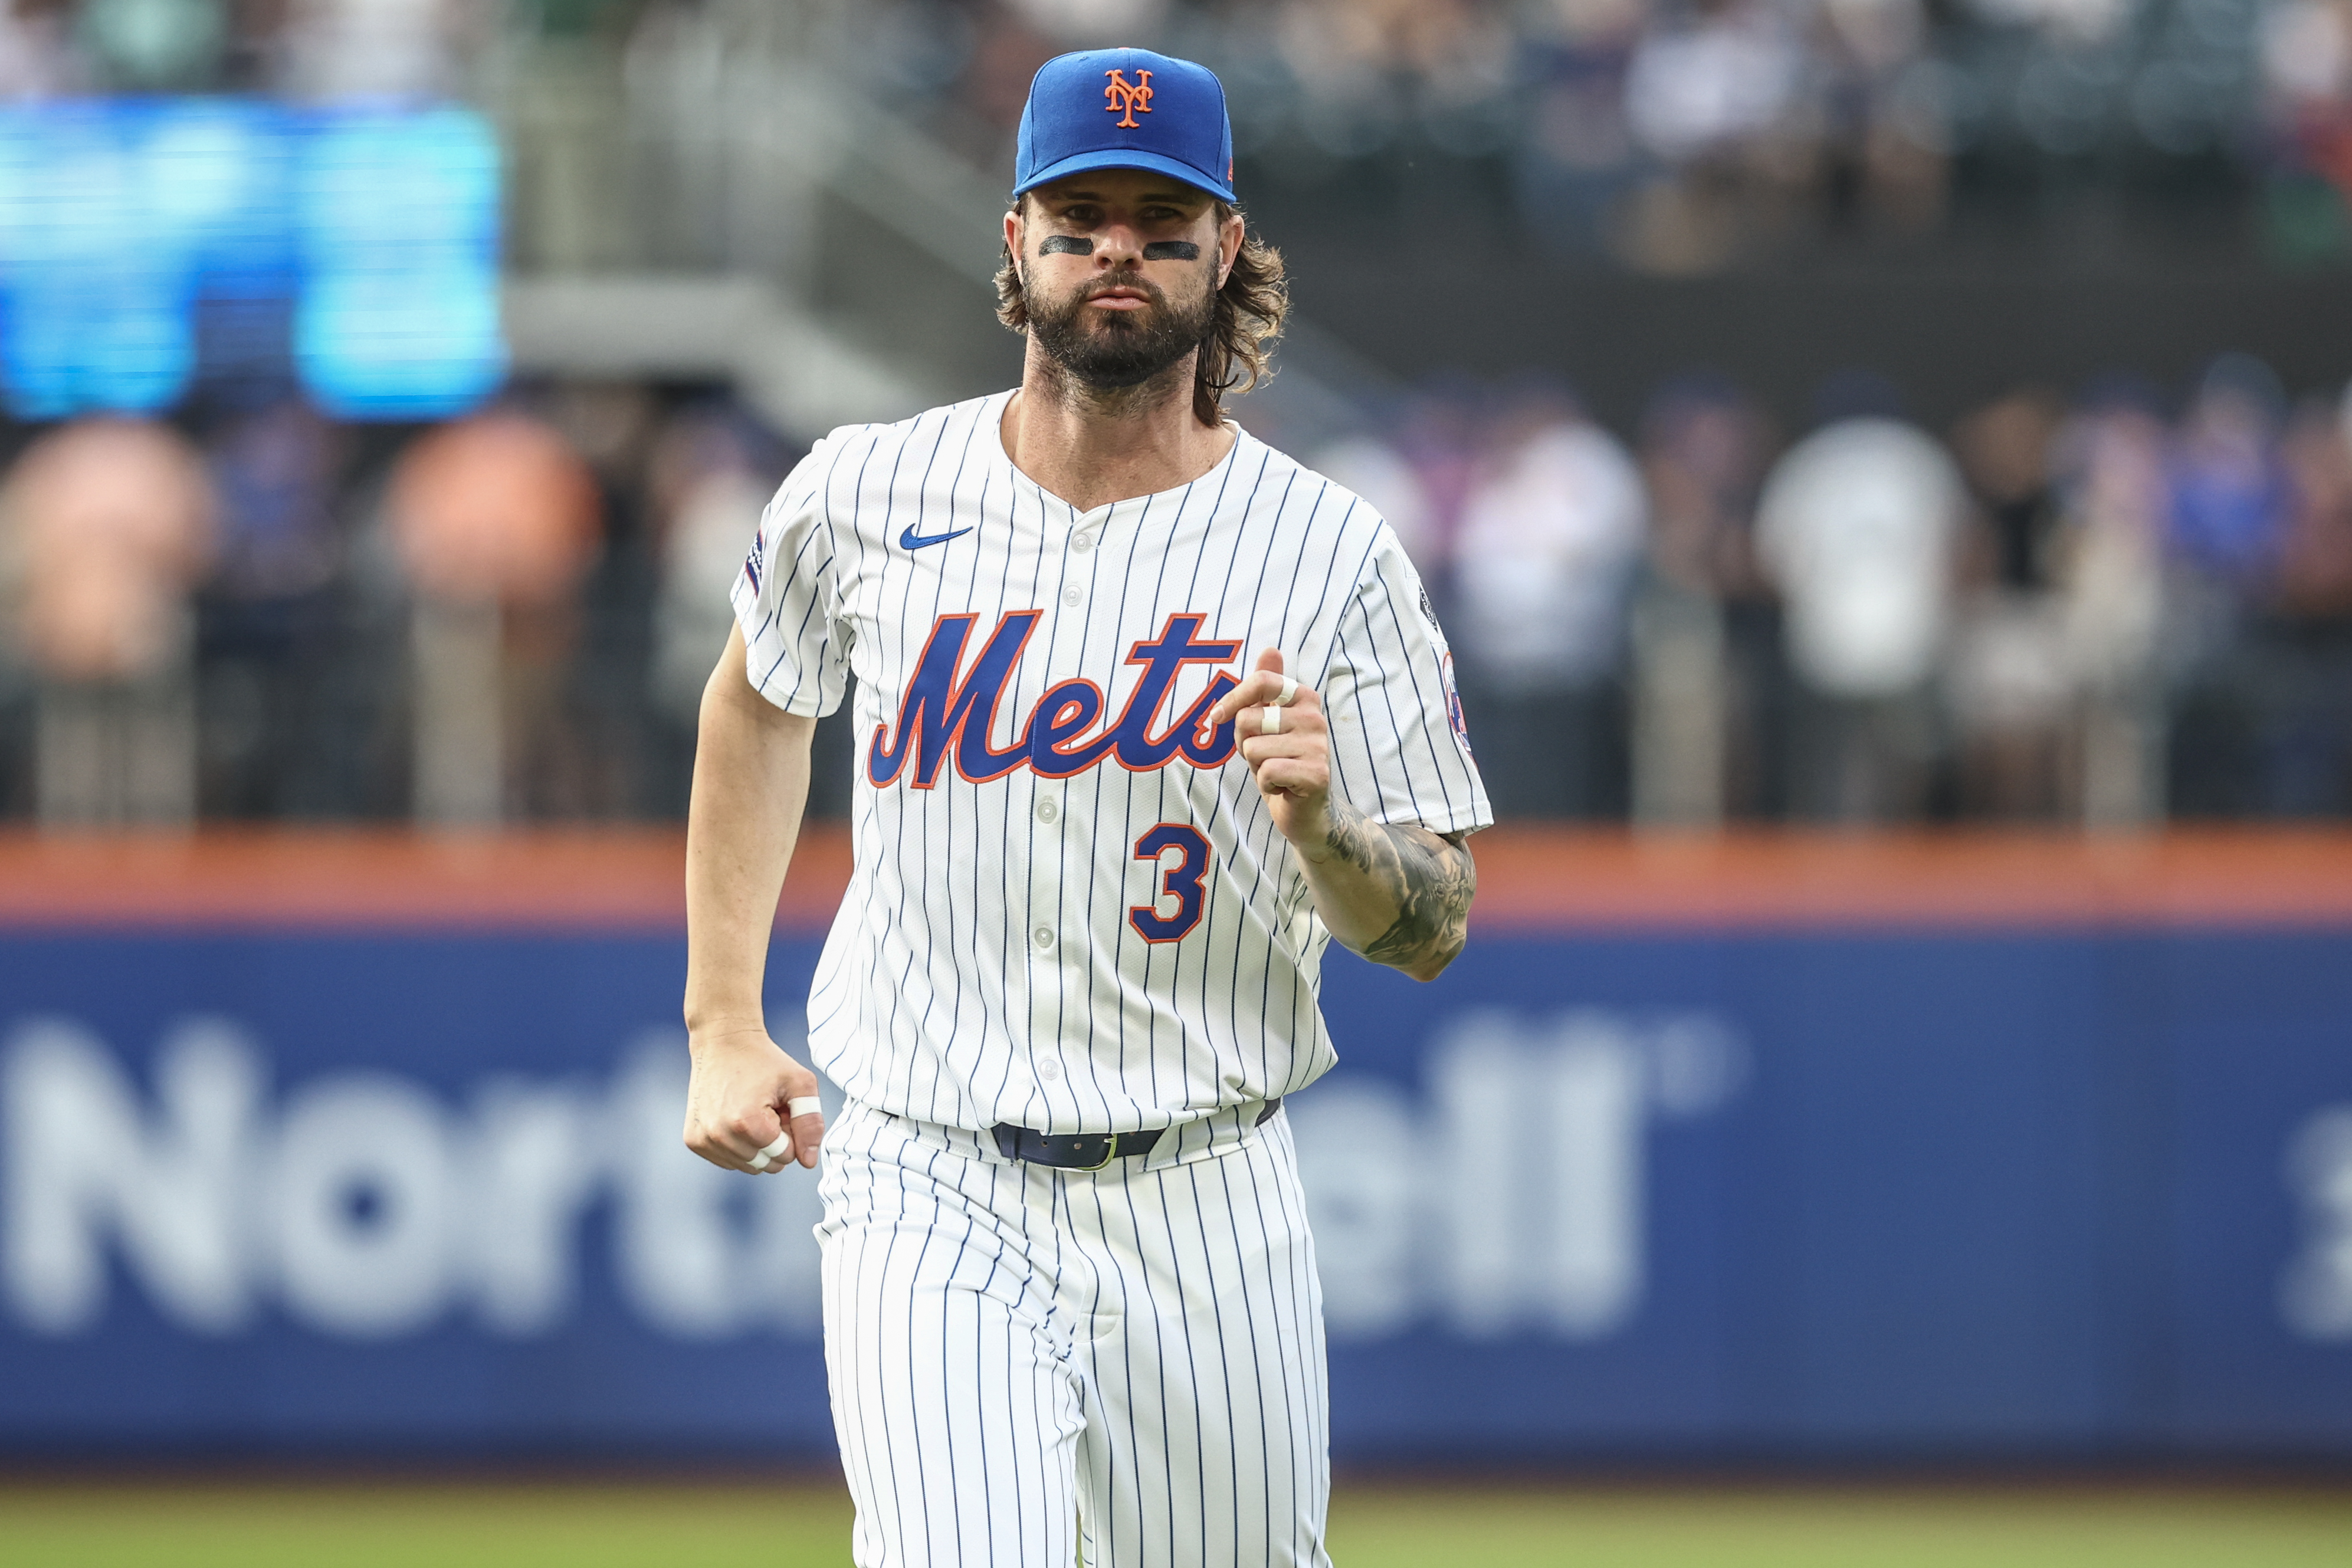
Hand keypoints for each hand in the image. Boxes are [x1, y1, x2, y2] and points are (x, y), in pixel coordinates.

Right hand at [682, 1023, 825, 1173]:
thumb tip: (808, 1162)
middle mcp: (720, 1136)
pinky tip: (735, 1118)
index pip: (785, 1156)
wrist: (722, 1042)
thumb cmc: (763, 1060)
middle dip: (774, 1141)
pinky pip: (728, 1161)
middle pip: (766, 1165)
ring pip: (747, 1165)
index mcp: (747, 1123)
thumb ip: (811, 1123)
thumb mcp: (800, 1083)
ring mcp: (703, 1140)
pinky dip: (738, 1145)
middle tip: (767, 1109)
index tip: (780, 1108)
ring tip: (751, 1111)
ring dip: (756, 1144)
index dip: (790, 1132)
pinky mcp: (693, 1140)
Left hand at [1207, 648, 1329, 848]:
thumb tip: (1271, 649)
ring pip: (1254, 748)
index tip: (1216, 717)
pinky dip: (1265, 784)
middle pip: (1249, 719)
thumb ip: (1266, 687)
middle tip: (1265, 756)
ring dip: (1256, 766)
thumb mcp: (1267, 722)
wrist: (1305, 810)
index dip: (1232, 699)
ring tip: (1276, 771)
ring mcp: (1318, 745)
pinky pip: (1266, 772)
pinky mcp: (1316, 774)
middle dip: (1245, 743)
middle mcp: (1314, 717)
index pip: (1262, 682)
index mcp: (1303, 698)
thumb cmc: (1281, 761)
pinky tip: (1282, 787)